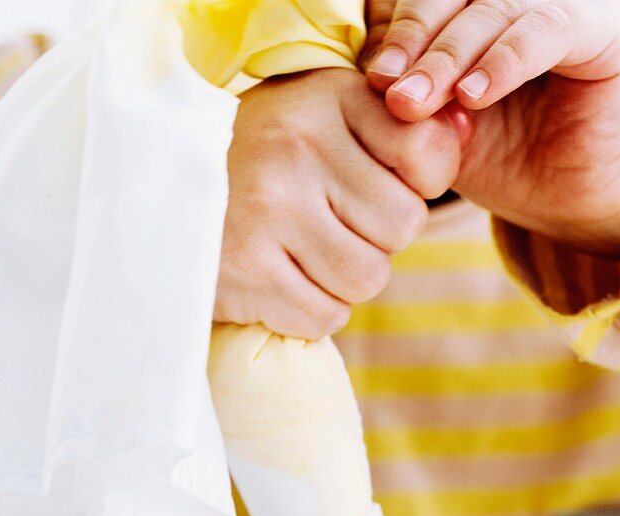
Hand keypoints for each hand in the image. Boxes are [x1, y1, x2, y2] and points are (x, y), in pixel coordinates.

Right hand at [214, 68, 463, 338]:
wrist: (153, 201)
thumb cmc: (255, 165)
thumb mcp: (322, 123)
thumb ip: (398, 131)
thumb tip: (467, 133)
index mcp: (325, 97)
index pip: (428, 155)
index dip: (413, 188)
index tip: (369, 188)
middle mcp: (297, 145)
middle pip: (402, 228)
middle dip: (374, 241)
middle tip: (325, 228)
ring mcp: (268, 210)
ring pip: (368, 278)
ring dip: (343, 281)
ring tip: (299, 255)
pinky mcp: (246, 271)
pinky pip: (325, 315)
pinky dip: (308, 312)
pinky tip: (277, 282)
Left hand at [362, 0, 619, 258]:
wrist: (576, 204)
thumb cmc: (508, 165)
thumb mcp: (442, 136)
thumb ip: (410, 104)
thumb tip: (366, 77)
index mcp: (475, 17)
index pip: (428, 1)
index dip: (398, 32)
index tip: (373, 79)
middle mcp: (516, 3)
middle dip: (416, 41)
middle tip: (391, 90)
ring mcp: (559, 9)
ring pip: (494, 7)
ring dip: (450, 55)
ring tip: (421, 102)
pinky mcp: (601, 32)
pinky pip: (547, 30)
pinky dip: (504, 61)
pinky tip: (473, 96)